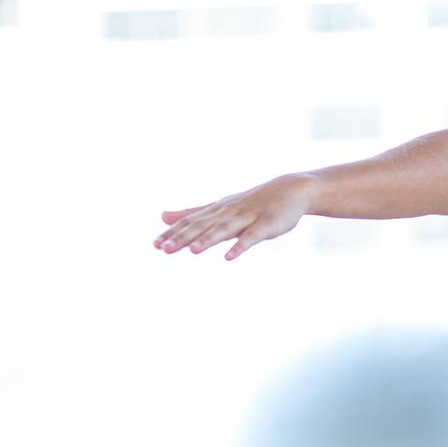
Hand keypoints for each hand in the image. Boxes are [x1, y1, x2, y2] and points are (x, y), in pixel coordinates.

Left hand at [154, 173, 313, 260]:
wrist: (292, 189)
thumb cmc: (254, 202)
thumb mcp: (219, 207)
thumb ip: (192, 213)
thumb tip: (162, 217)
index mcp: (217, 210)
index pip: (192, 221)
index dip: (174, 233)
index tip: (155, 244)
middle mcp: (229, 213)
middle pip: (204, 226)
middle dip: (184, 237)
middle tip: (164, 249)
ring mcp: (248, 218)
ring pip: (225, 229)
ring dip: (209, 239)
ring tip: (192, 250)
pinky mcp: (267, 225)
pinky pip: (252, 236)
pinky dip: (241, 245)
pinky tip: (230, 257)